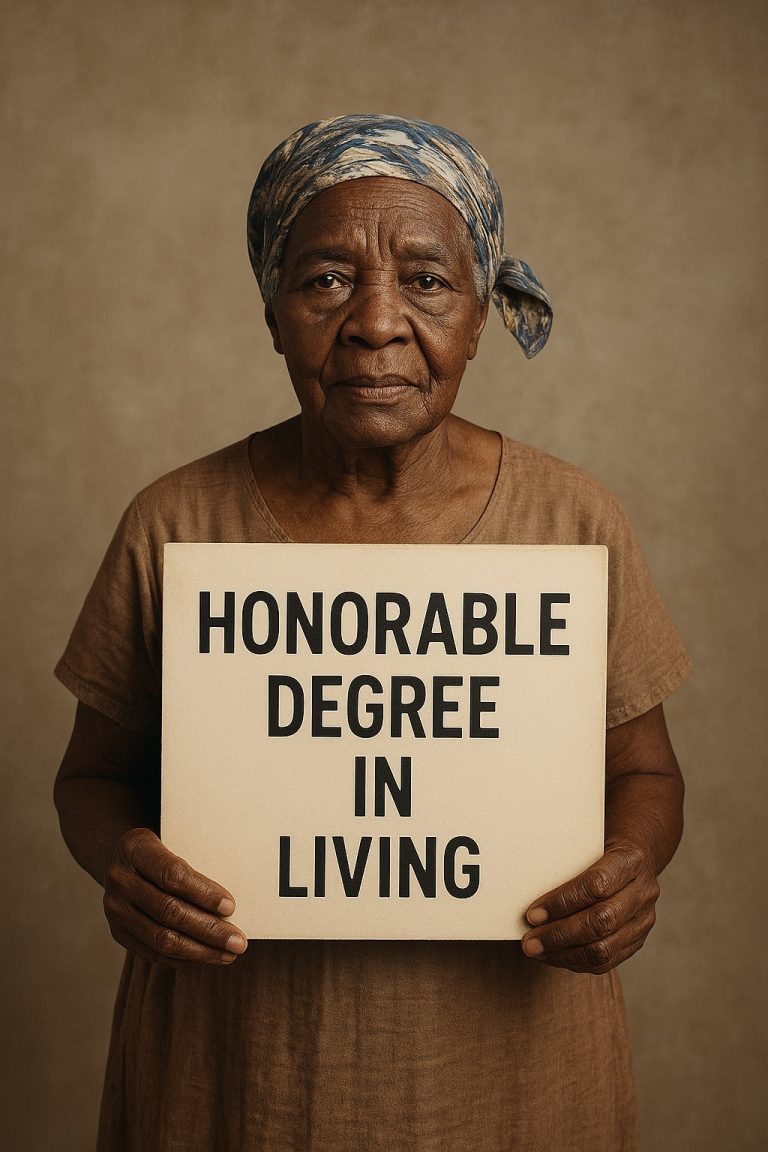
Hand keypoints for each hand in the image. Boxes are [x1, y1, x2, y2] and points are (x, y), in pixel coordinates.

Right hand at [102, 827, 247, 965]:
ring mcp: (115, 909)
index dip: (203, 893)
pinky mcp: (117, 932)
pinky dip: (183, 959)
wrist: (120, 860)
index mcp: (135, 848)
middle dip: (209, 930)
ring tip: (228, 954)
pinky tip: (205, 958)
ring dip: (200, 951)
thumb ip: (194, 861)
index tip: (230, 907)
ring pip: (161, 938)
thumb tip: (230, 902)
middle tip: (238, 941)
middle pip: (169, 911)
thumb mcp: (172, 838)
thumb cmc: (160, 849)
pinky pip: (153, 953)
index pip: (172, 875)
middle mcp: (120, 879)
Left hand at [521, 839, 659, 973]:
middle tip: (529, 941)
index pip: (595, 884)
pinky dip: (576, 962)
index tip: (532, 913)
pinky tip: (554, 955)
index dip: (561, 902)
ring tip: (537, 950)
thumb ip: (565, 861)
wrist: (636, 859)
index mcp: (630, 860)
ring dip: (564, 954)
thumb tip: (524, 883)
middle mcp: (643, 891)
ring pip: (604, 948)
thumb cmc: (600, 849)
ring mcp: (644, 919)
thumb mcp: (586, 842)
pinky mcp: (638, 939)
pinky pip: (607, 961)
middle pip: (601, 921)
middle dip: (559, 935)